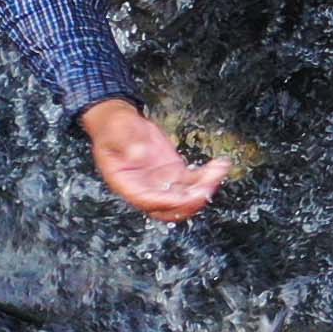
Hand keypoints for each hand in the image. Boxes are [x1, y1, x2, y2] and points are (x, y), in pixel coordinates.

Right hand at [80, 98, 232, 220]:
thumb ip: (126, 143)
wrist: (120, 123)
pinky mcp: (174, 173)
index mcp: (126, 184)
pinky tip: (219, 166)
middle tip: (206, 188)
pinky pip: (193, 182)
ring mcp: (162, 182)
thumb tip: (138, 153)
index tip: (184, 196)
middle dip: (190, 202)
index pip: (147, 201)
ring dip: (204, 189)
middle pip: (170, 208)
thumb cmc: (113, 129)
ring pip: (186, 196)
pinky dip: (208, 177)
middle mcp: (145, 188)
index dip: (166, 201)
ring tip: (217, 172)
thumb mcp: (116, 131)